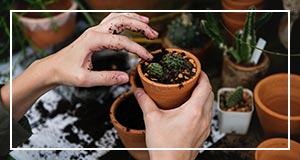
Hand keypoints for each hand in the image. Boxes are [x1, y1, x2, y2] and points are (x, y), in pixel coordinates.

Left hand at [2, 13, 157, 120]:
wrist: (52, 68)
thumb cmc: (65, 72)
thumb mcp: (85, 79)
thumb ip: (106, 78)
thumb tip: (126, 77)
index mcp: (93, 40)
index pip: (121, 42)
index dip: (137, 49)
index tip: (147, 58)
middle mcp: (95, 31)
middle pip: (122, 21)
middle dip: (140, 26)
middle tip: (154, 34)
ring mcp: (95, 31)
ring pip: (117, 17)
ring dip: (133, 19)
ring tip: (147, 23)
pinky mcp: (95, 34)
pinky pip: (112, 22)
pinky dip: (125, 20)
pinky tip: (132, 24)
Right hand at [134, 71, 213, 159]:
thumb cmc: (164, 146)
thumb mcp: (151, 119)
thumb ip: (145, 102)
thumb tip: (139, 91)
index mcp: (194, 111)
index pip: (205, 86)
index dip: (203, 75)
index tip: (197, 70)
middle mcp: (203, 118)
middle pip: (210, 94)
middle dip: (203, 83)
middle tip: (192, 79)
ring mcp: (205, 127)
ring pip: (210, 105)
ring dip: (204, 95)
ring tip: (191, 92)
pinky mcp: (203, 134)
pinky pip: (207, 115)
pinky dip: (203, 107)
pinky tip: (191, 109)